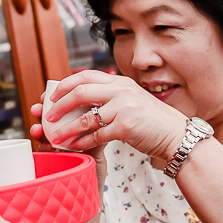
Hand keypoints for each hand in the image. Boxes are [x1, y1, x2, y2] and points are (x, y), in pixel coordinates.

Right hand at [30, 92, 106, 194]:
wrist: (91, 193)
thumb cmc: (95, 170)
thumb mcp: (99, 148)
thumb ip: (96, 134)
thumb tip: (97, 115)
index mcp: (76, 128)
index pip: (64, 111)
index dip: (56, 102)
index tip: (50, 96)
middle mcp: (64, 136)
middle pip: (50, 119)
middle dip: (42, 112)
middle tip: (38, 109)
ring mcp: (56, 149)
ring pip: (43, 134)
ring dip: (37, 128)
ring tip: (37, 128)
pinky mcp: (52, 162)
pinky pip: (44, 152)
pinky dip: (43, 147)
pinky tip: (45, 146)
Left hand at [42, 70, 186, 160]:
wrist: (175, 135)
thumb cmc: (151, 121)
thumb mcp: (131, 99)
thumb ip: (111, 96)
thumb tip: (82, 99)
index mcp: (120, 82)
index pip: (85, 76)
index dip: (64, 85)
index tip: (51, 96)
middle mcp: (121, 91)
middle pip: (80, 91)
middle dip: (59, 104)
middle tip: (48, 115)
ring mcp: (123, 108)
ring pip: (84, 117)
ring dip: (66, 128)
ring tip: (54, 135)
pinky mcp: (125, 127)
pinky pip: (95, 135)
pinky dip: (81, 142)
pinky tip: (73, 146)